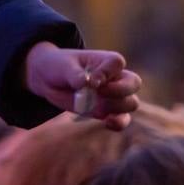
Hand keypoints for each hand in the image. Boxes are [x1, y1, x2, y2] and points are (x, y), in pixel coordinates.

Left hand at [23, 42, 140, 129]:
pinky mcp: (106, 111)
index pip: (117, 63)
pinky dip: (118, 123)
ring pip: (131, 103)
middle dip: (118, 91)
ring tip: (95, 106)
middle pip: (134, 83)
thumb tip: (89, 84)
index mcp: (106, 60)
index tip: (91, 80)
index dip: (107, 73)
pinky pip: (122, 120)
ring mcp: (113, 95)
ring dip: (115, 107)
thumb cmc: (59, 66)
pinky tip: (106, 122)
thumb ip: (77, 75)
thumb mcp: (63, 67)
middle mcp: (115, 77)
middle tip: (98, 92)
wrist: (49, 79)